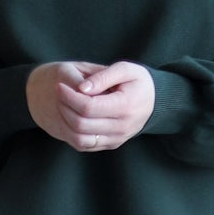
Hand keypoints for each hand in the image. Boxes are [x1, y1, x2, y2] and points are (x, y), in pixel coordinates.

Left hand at [26, 60, 154, 151]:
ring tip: (63, 104)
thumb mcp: (125, 69)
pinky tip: (71, 116)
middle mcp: (121, 127)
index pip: (88, 107)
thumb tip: (81, 88)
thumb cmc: (138, 81)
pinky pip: (85, 145)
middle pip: (81, 124)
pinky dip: (72, 132)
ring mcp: (116, 139)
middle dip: (64, 107)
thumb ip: (103, 76)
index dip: (69, 97)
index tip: (60, 86)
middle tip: (59, 94)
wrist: (154, 101)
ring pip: (80, 138)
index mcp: (125, 106)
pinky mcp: (112, 144)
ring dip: (66, 122)